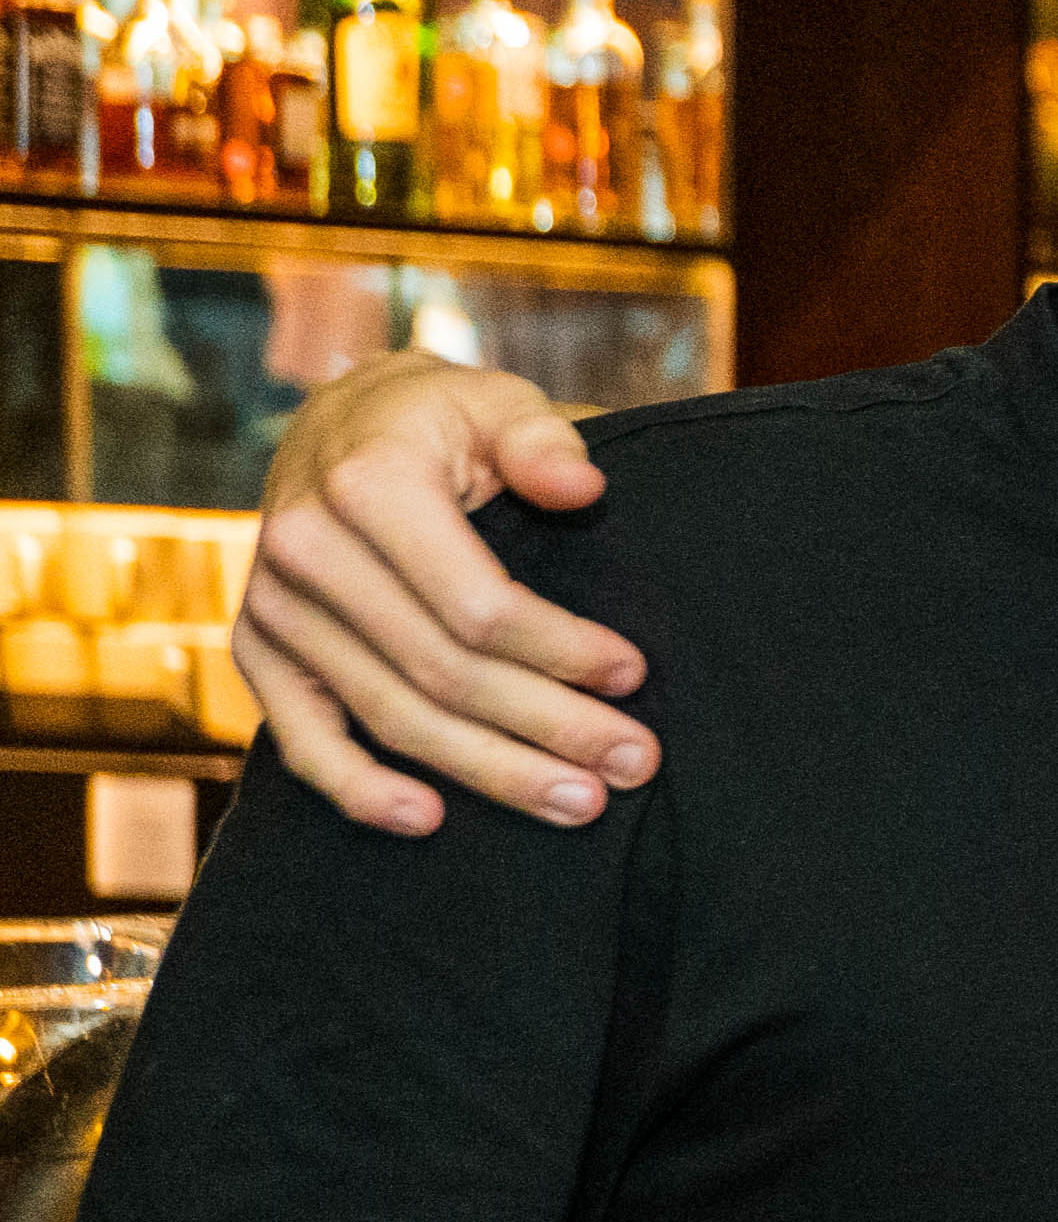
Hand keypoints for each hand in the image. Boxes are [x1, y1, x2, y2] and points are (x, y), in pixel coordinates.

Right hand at [236, 358, 646, 835]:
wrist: (336, 425)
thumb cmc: (437, 420)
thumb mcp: (497, 400)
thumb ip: (541, 439)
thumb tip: (582, 486)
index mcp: (367, 486)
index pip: (476, 604)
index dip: (560, 650)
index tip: (633, 675)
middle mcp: (304, 550)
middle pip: (442, 674)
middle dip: (548, 728)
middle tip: (635, 765)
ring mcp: (274, 609)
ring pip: (392, 718)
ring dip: (489, 773)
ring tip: (579, 802)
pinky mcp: (258, 651)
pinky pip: (301, 740)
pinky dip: (359, 790)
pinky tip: (428, 821)